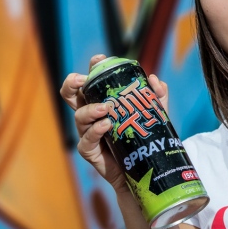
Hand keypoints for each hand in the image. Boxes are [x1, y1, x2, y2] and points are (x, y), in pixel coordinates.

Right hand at [60, 54, 169, 193]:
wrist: (144, 169)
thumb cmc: (144, 137)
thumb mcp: (154, 114)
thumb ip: (156, 96)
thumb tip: (154, 80)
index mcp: (102, 101)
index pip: (93, 80)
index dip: (93, 68)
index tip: (99, 59)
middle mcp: (92, 114)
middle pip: (71, 95)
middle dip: (72, 83)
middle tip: (82, 79)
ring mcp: (88, 132)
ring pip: (79, 116)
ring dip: (90, 110)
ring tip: (105, 109)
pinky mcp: (90, 151)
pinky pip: (86, 140)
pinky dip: (94, 131)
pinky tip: (105, 126)